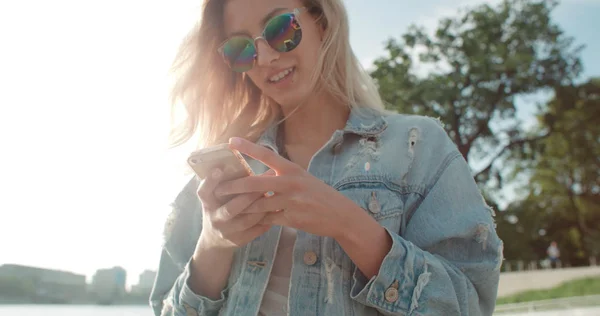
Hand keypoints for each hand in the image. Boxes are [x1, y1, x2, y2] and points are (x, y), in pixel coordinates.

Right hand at [196, 168, 274, 250]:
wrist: (215, 241)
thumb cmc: (219, 208)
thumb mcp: (215, 197)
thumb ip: (223, 183)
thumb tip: (238, 156)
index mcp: (207, 204)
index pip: (204, 192)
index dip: (210, 182)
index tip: (219, 169)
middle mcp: (215, 218)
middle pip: (231, 208)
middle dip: (249, 194)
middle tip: (264, 180)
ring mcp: (227, 232)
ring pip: (248, 219)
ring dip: (263, 206)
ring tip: (274, 193)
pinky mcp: (240, 240)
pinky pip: (257, 229)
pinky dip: (268, 218)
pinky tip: (277, 208)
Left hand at [214, 137, 364, 239]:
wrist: (339, 214)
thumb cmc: (318, 194)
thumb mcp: (302, 179)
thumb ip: (281, 176)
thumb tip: (260, 175)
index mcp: (292, 169)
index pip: (266, 155)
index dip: (248, 148)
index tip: (231, 141)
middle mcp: (291, 183)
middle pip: (255, 184)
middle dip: (234, 187)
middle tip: (219, 188)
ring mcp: (291, 201)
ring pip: (259, 205)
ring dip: (243, 207)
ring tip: (228, 207)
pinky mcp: (291, 218)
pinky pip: (268, 219)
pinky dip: (258, 220)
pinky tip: (249, 221)